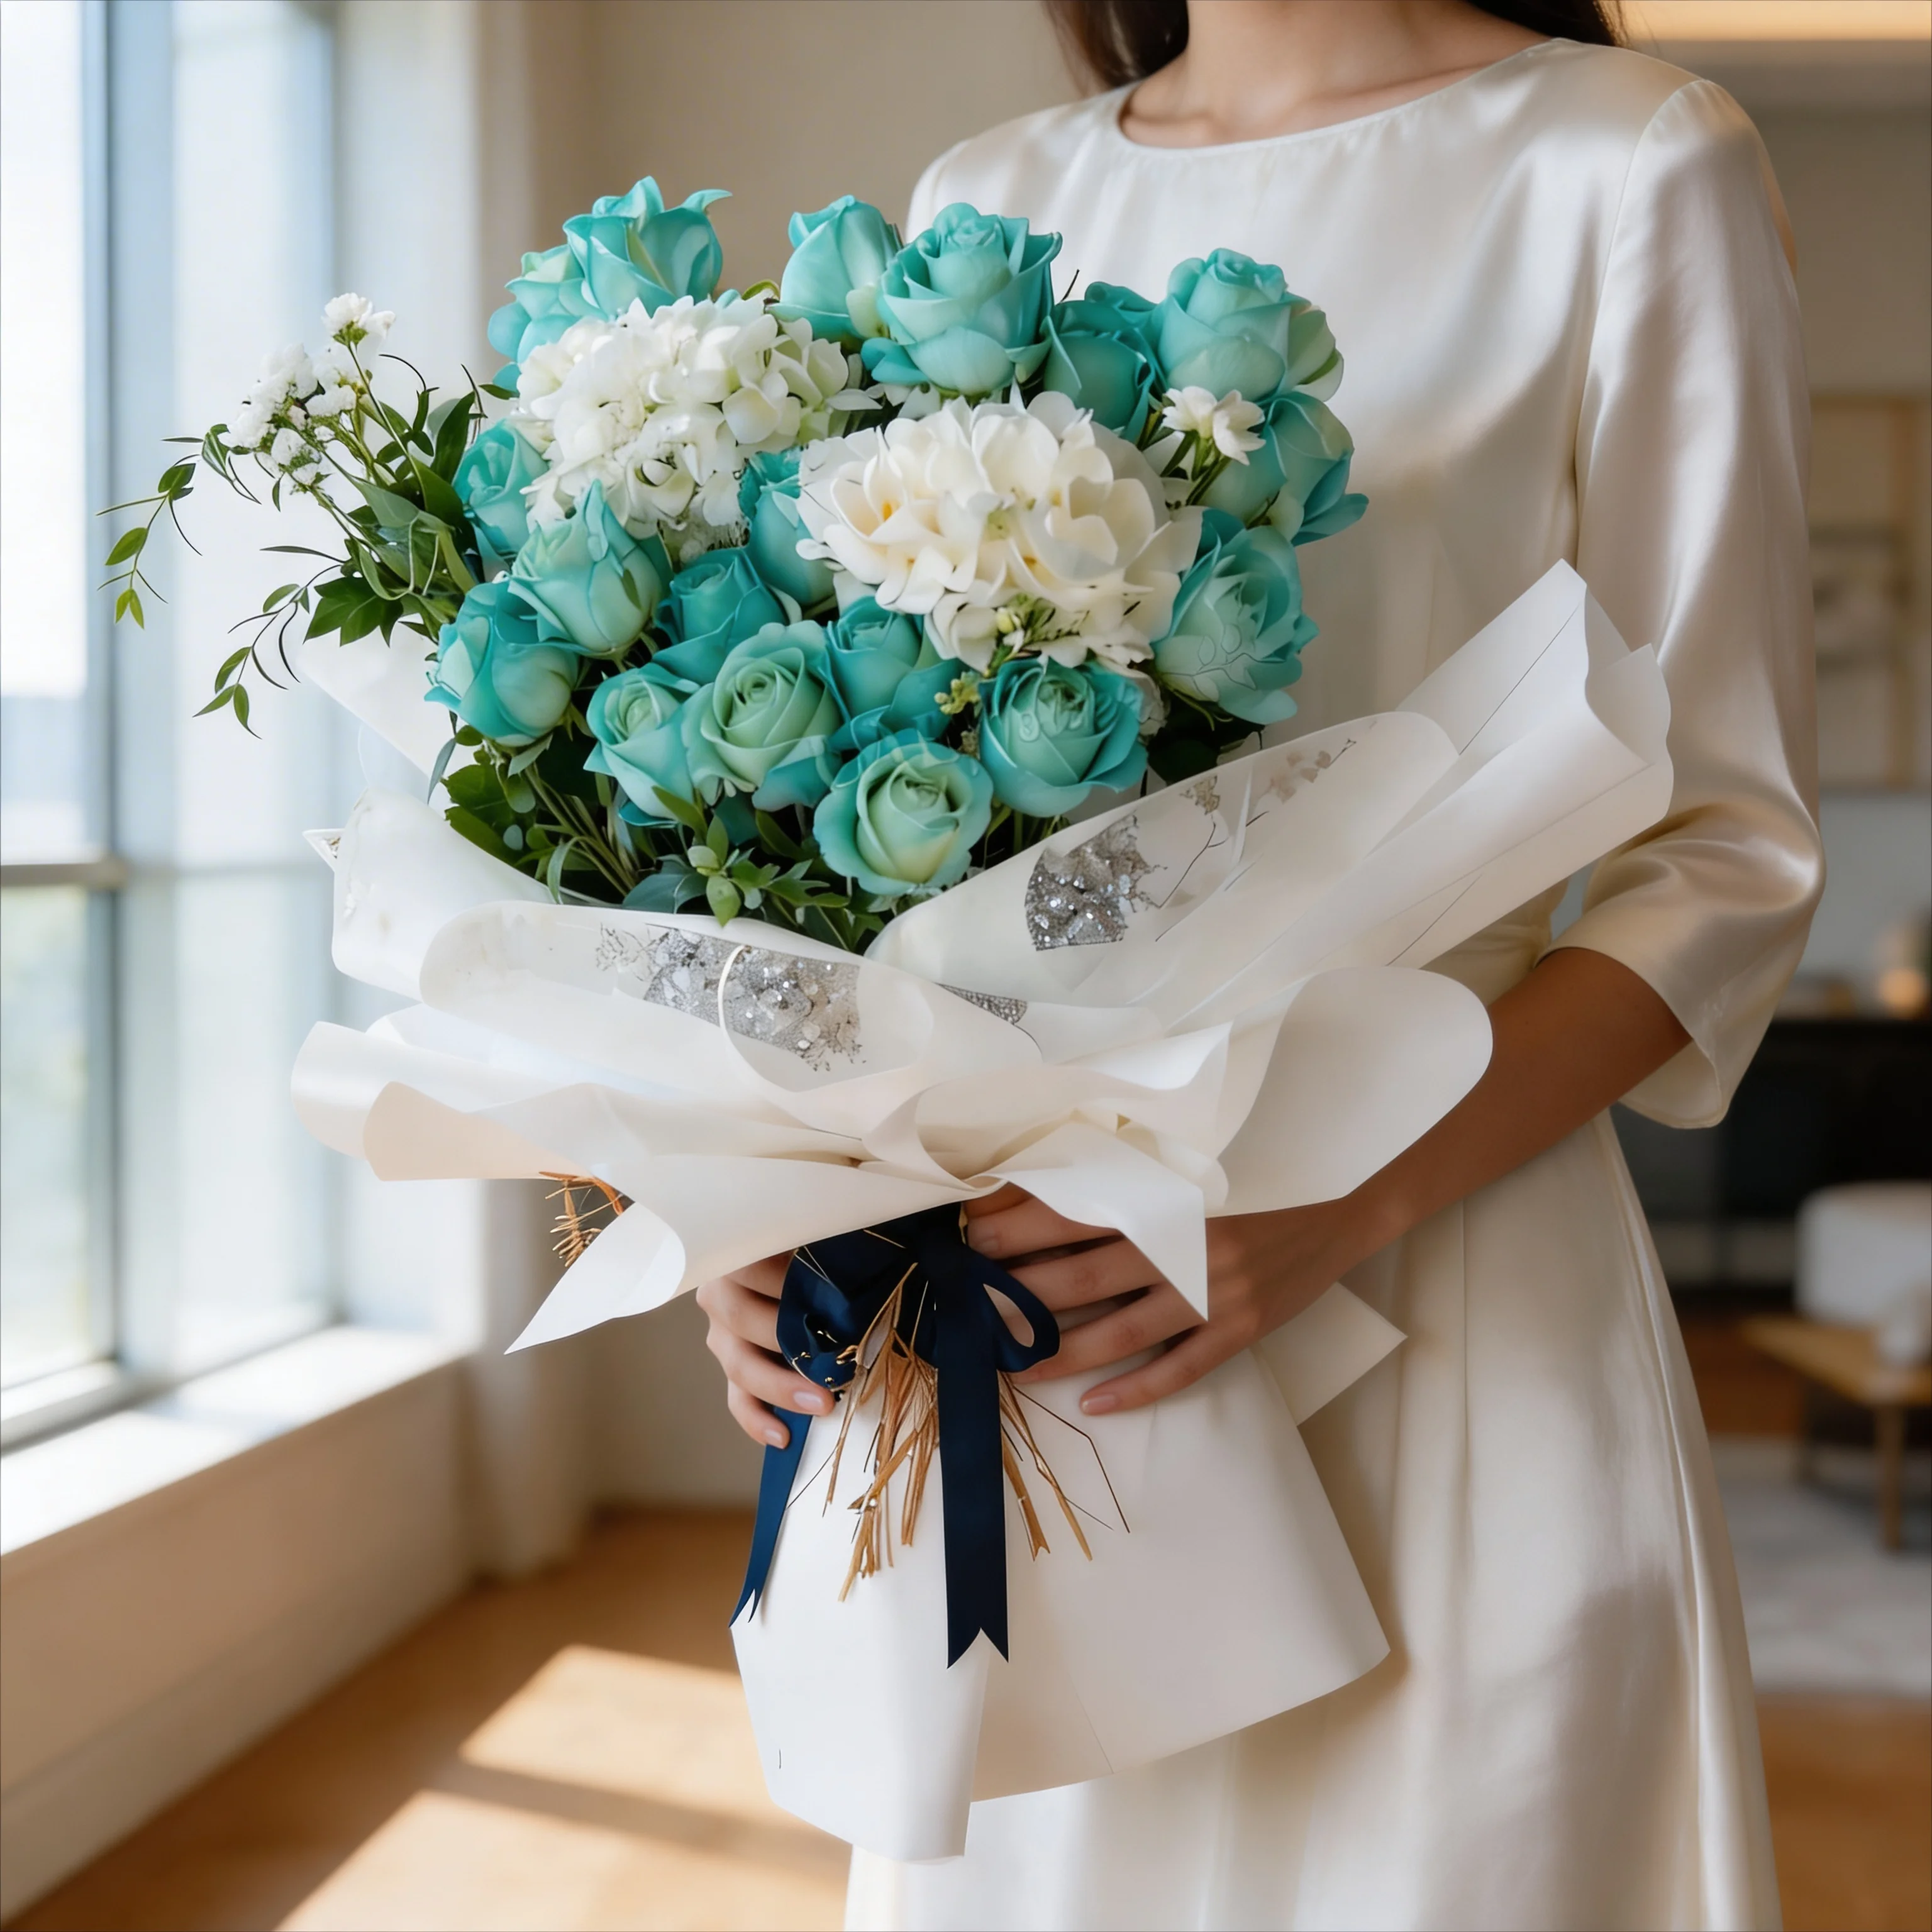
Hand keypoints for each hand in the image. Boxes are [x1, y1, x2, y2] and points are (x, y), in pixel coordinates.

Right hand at [696, 1255, 830, 1450]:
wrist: (797, 1265)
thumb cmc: (815, 1251)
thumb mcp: (820, 1241)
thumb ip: (829, 1249)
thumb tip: (865, 1263)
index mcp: (738, 1255)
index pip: (749, 1267)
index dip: (785, 1282)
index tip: (828, 1296)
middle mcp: (721, 1293)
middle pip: (742, 1319)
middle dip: (789, 1342)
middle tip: (832, 1359)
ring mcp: (722, 1334)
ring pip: (739, 1365)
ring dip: (780, 1387)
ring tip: (821, 1404)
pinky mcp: (733, 1366)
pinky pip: (737, 1399)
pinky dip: (758, 1419)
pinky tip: (782, 1436)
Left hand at [966, 1186, 1385, 1415]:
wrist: (1336, 1218)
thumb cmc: (1251, 1194)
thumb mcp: (1191, 1182)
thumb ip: (1130, 1196)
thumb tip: (1047, 1206)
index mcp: (1169, 1200)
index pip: (1079, 1210)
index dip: (1021, 1223)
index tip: (971, 1233)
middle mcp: (1187, 1245)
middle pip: (1089, 1271)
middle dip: (1024, 1288)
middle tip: (971, 1302)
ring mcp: (1215, 1294)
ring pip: (1125, 1330)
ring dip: (1064, 1352)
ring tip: (1015, 1366)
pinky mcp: (1240, 1330)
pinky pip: (1181, 1368)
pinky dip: (1136, 1389)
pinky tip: (1094, 1404)